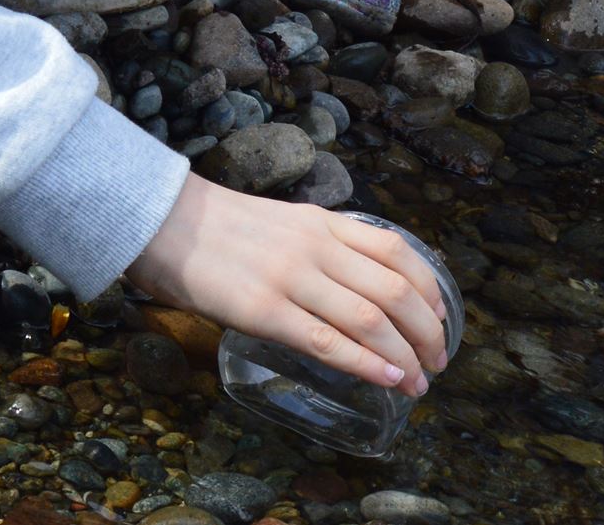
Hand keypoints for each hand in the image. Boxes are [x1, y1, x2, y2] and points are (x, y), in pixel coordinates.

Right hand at [131, 176, 450, 394]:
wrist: (162, 220)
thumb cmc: (220, 228)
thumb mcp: (286, 222)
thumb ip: (323, 246)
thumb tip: (359, 284)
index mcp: (325, 224)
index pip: (398, 253)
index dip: (430, 289)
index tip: (441, 319)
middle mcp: (317, 247)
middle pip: (395, 289)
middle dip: (427, 331)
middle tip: (437, 361)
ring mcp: (292, 278)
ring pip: (370, 318)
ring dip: (404, 355)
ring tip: (418, 382)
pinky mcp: (264, 310)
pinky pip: (327, 340)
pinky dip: (365, 363)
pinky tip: (387, 380)